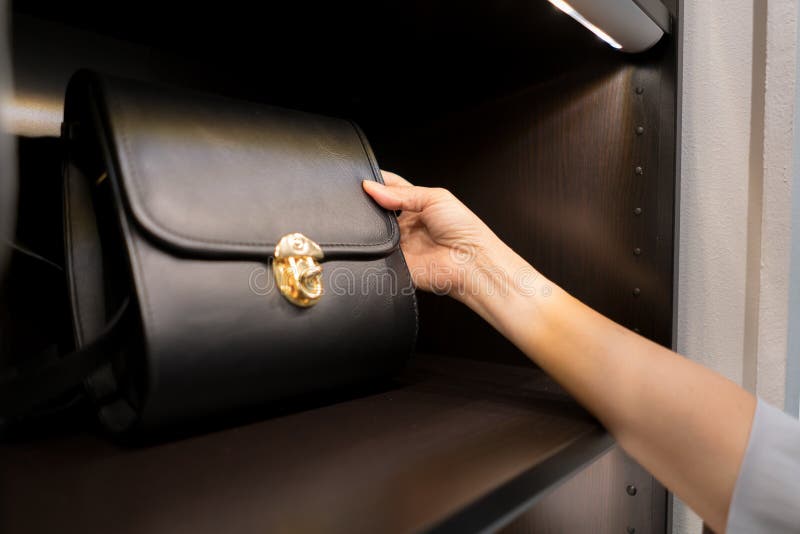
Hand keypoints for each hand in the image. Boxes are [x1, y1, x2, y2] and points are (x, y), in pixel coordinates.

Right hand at [363, 171, 527, 301]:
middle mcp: (406, 225)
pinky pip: (376, 255)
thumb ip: (402, 193)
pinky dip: (374, 248)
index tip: (363, 179)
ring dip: (372, 225)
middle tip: (366, 199)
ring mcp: (399, 245)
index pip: (390, 190)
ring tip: (379, 220)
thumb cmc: (464, 229)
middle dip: (370, 204)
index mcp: (417, 206)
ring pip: (374, 232)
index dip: (377, 183)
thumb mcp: (435, 197)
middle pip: (378, 210)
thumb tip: (371, 187)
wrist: (471, 262)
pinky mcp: (395, 263)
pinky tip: (381, 241)